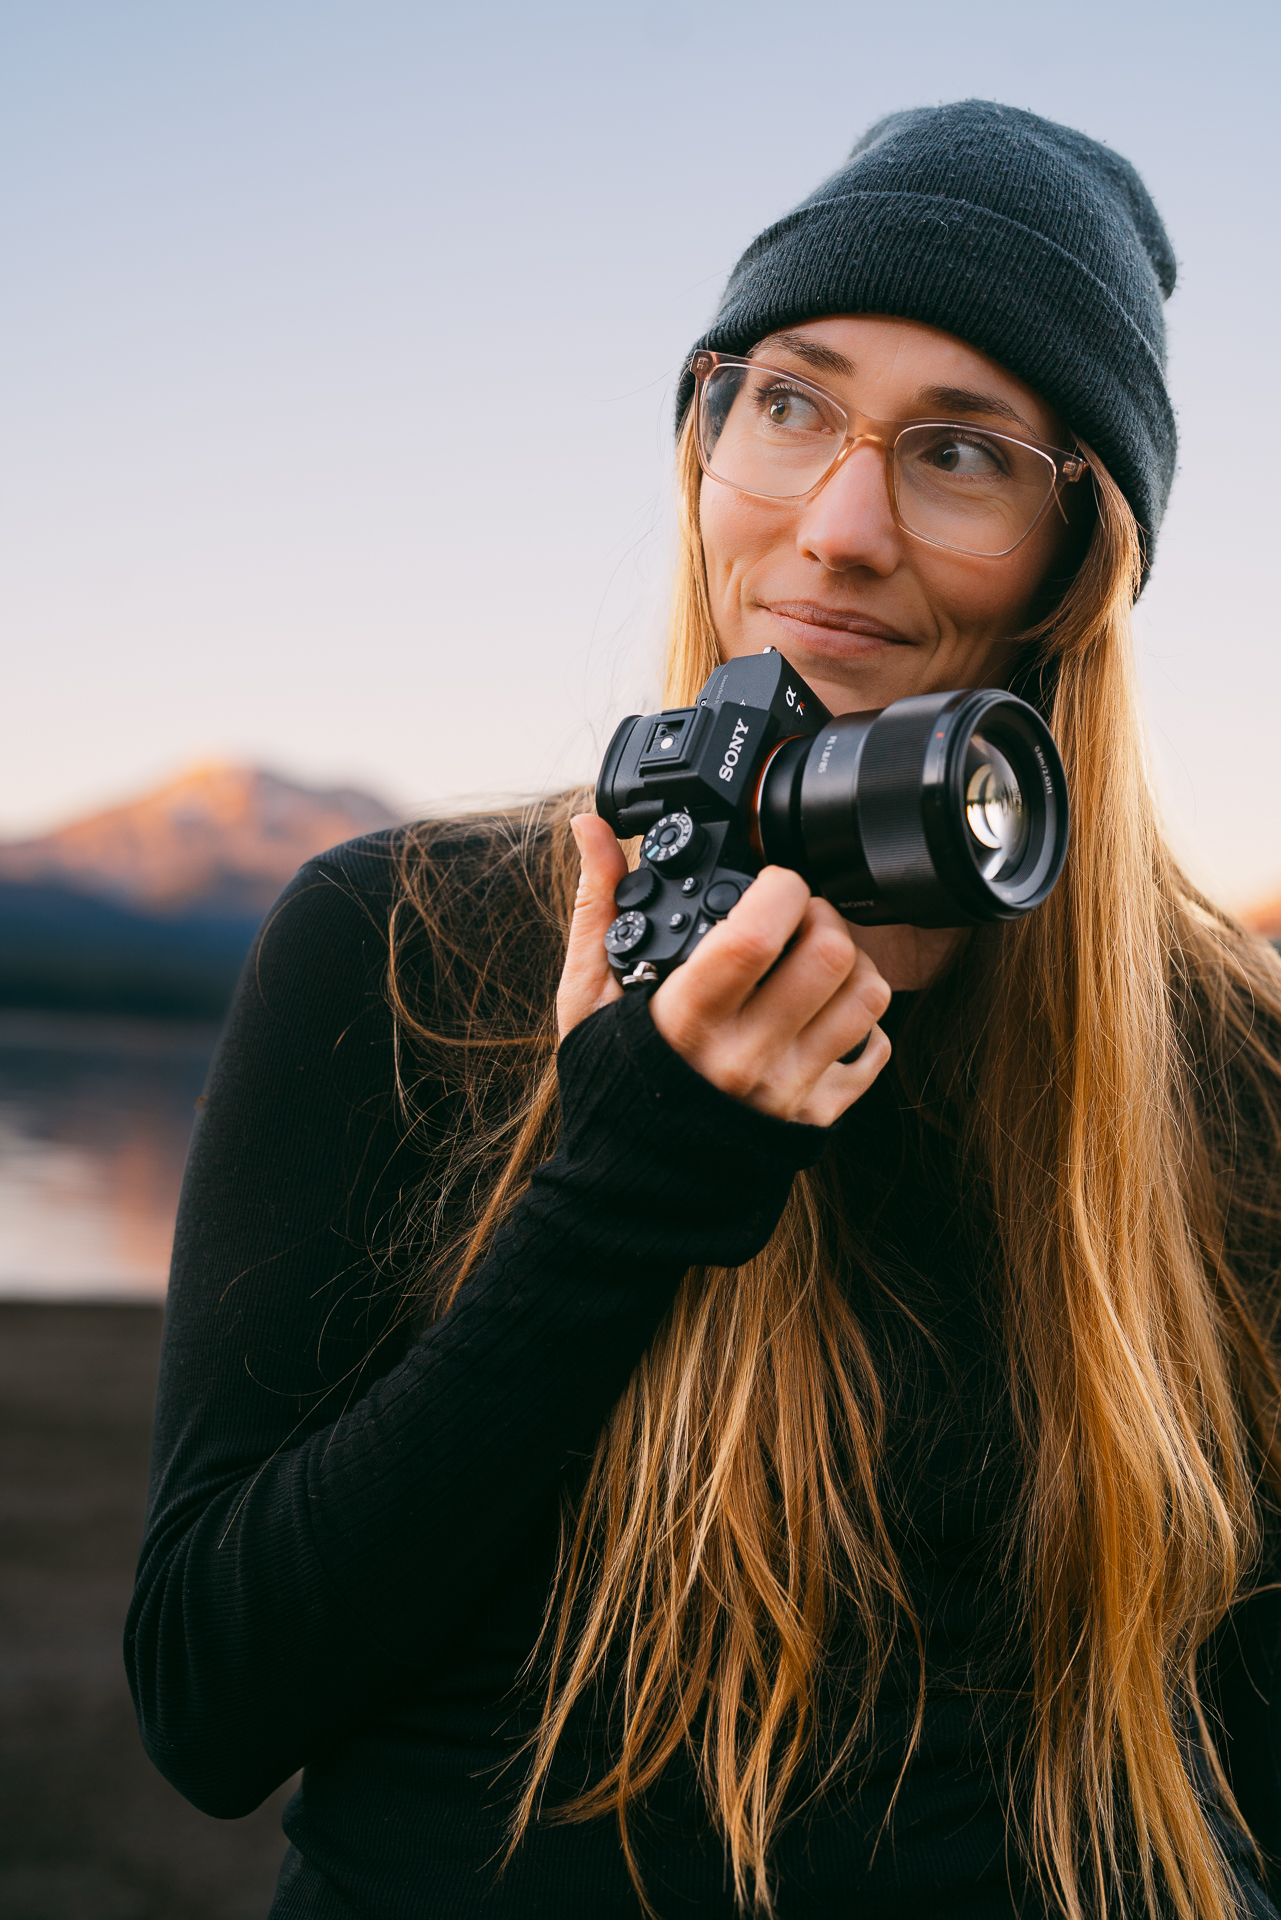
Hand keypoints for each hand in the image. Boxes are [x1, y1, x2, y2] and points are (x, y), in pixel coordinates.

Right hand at [559, 815, 890, 1127]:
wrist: (634, 1187)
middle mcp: (745, 1056)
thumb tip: (590, 825)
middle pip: (829, 953)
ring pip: (866, 994)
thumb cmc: (609, 1081)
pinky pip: (875, 1049)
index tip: (766, 883)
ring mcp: (788, 1089)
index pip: (755, 935)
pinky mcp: (817, 1117)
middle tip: (797, 916)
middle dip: (821, 914)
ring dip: (851, 961)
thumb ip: (599, 905)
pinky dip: (862, 1020)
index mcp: (684, 1019)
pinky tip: (824, 1012)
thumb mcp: (587, 994)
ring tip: (815, 960)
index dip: (778, 889)